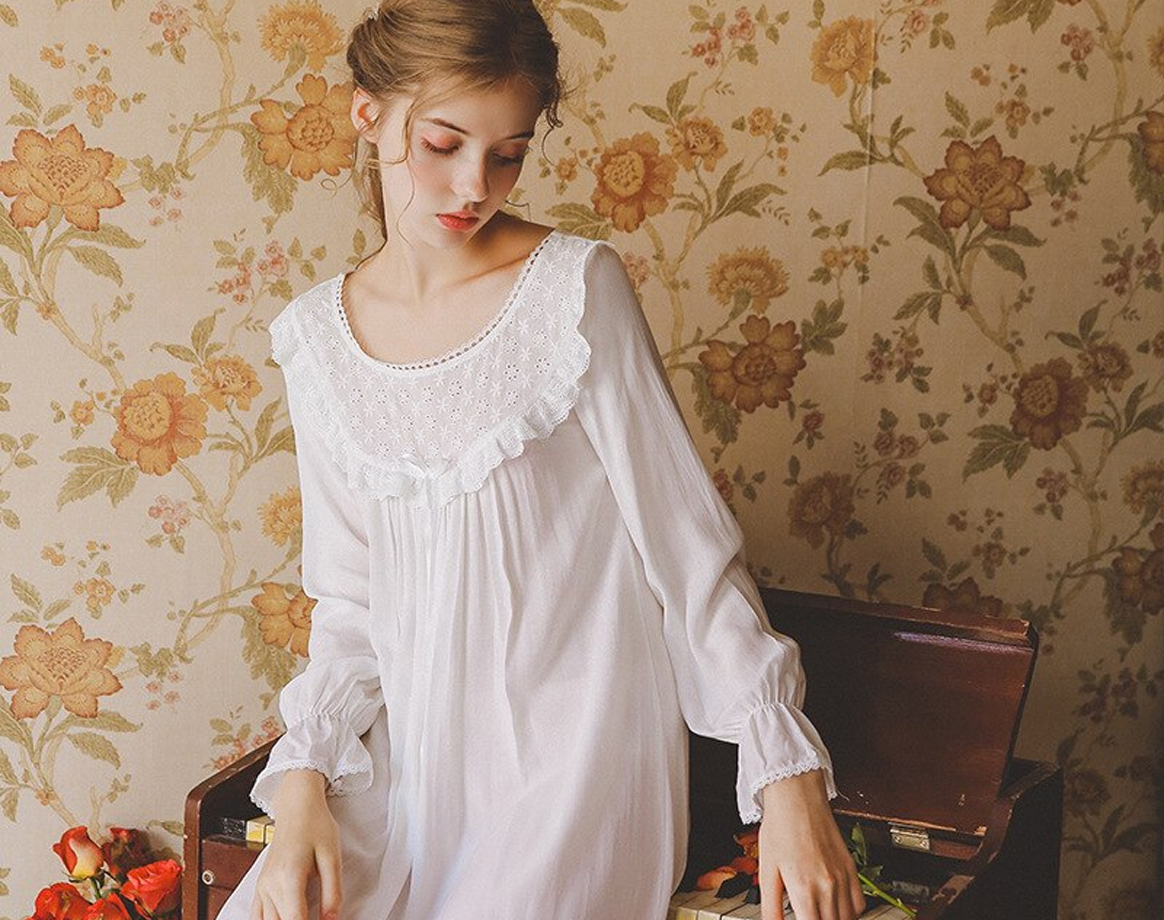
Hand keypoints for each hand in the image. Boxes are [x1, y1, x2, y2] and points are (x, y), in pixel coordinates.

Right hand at [250, 771, 343, 919]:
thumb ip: (333, 891)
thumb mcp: (332, 856)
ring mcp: (262, 886)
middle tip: (317, 917)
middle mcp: (270, 885)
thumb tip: (332, 919)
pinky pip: (256, 916)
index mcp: (289, 878)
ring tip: (304, 916)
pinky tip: (283, 919)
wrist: (296, 805)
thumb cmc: (316, 825)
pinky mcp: (260, 886)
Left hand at [756, 769, 863, 919]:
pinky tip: (834, 907)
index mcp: (804, 889)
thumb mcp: (767, 870)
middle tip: (806, 913)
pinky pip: (859, 904)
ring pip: (846, 919)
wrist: (798, 798)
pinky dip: (849, 912)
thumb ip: (771, 906)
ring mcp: (843, 878)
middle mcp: (828, 886)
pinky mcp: (851, 868)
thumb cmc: (781, 828)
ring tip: (818, 912)